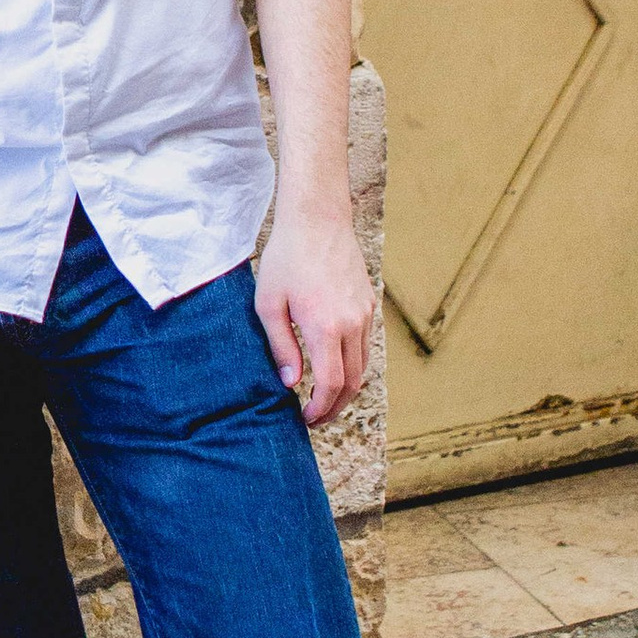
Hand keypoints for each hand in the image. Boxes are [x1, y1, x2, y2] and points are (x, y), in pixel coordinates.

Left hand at [253, 208, 375, 428]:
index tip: (305, 418)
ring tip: (324, 397)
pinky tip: (333, 365)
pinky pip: (365, 344)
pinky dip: (353, 363)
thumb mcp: (269, 304)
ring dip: (346, 388)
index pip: (331, 385)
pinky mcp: (369, 303)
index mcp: (325, 327)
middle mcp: (352, 324)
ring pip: (363, 365)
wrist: (317, 219)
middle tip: (315, 418)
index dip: (320, 409)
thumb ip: (280, 347)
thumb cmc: (286, 258)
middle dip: (335, 407)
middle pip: (353, 383)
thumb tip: (291, 383)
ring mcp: (365, 313)